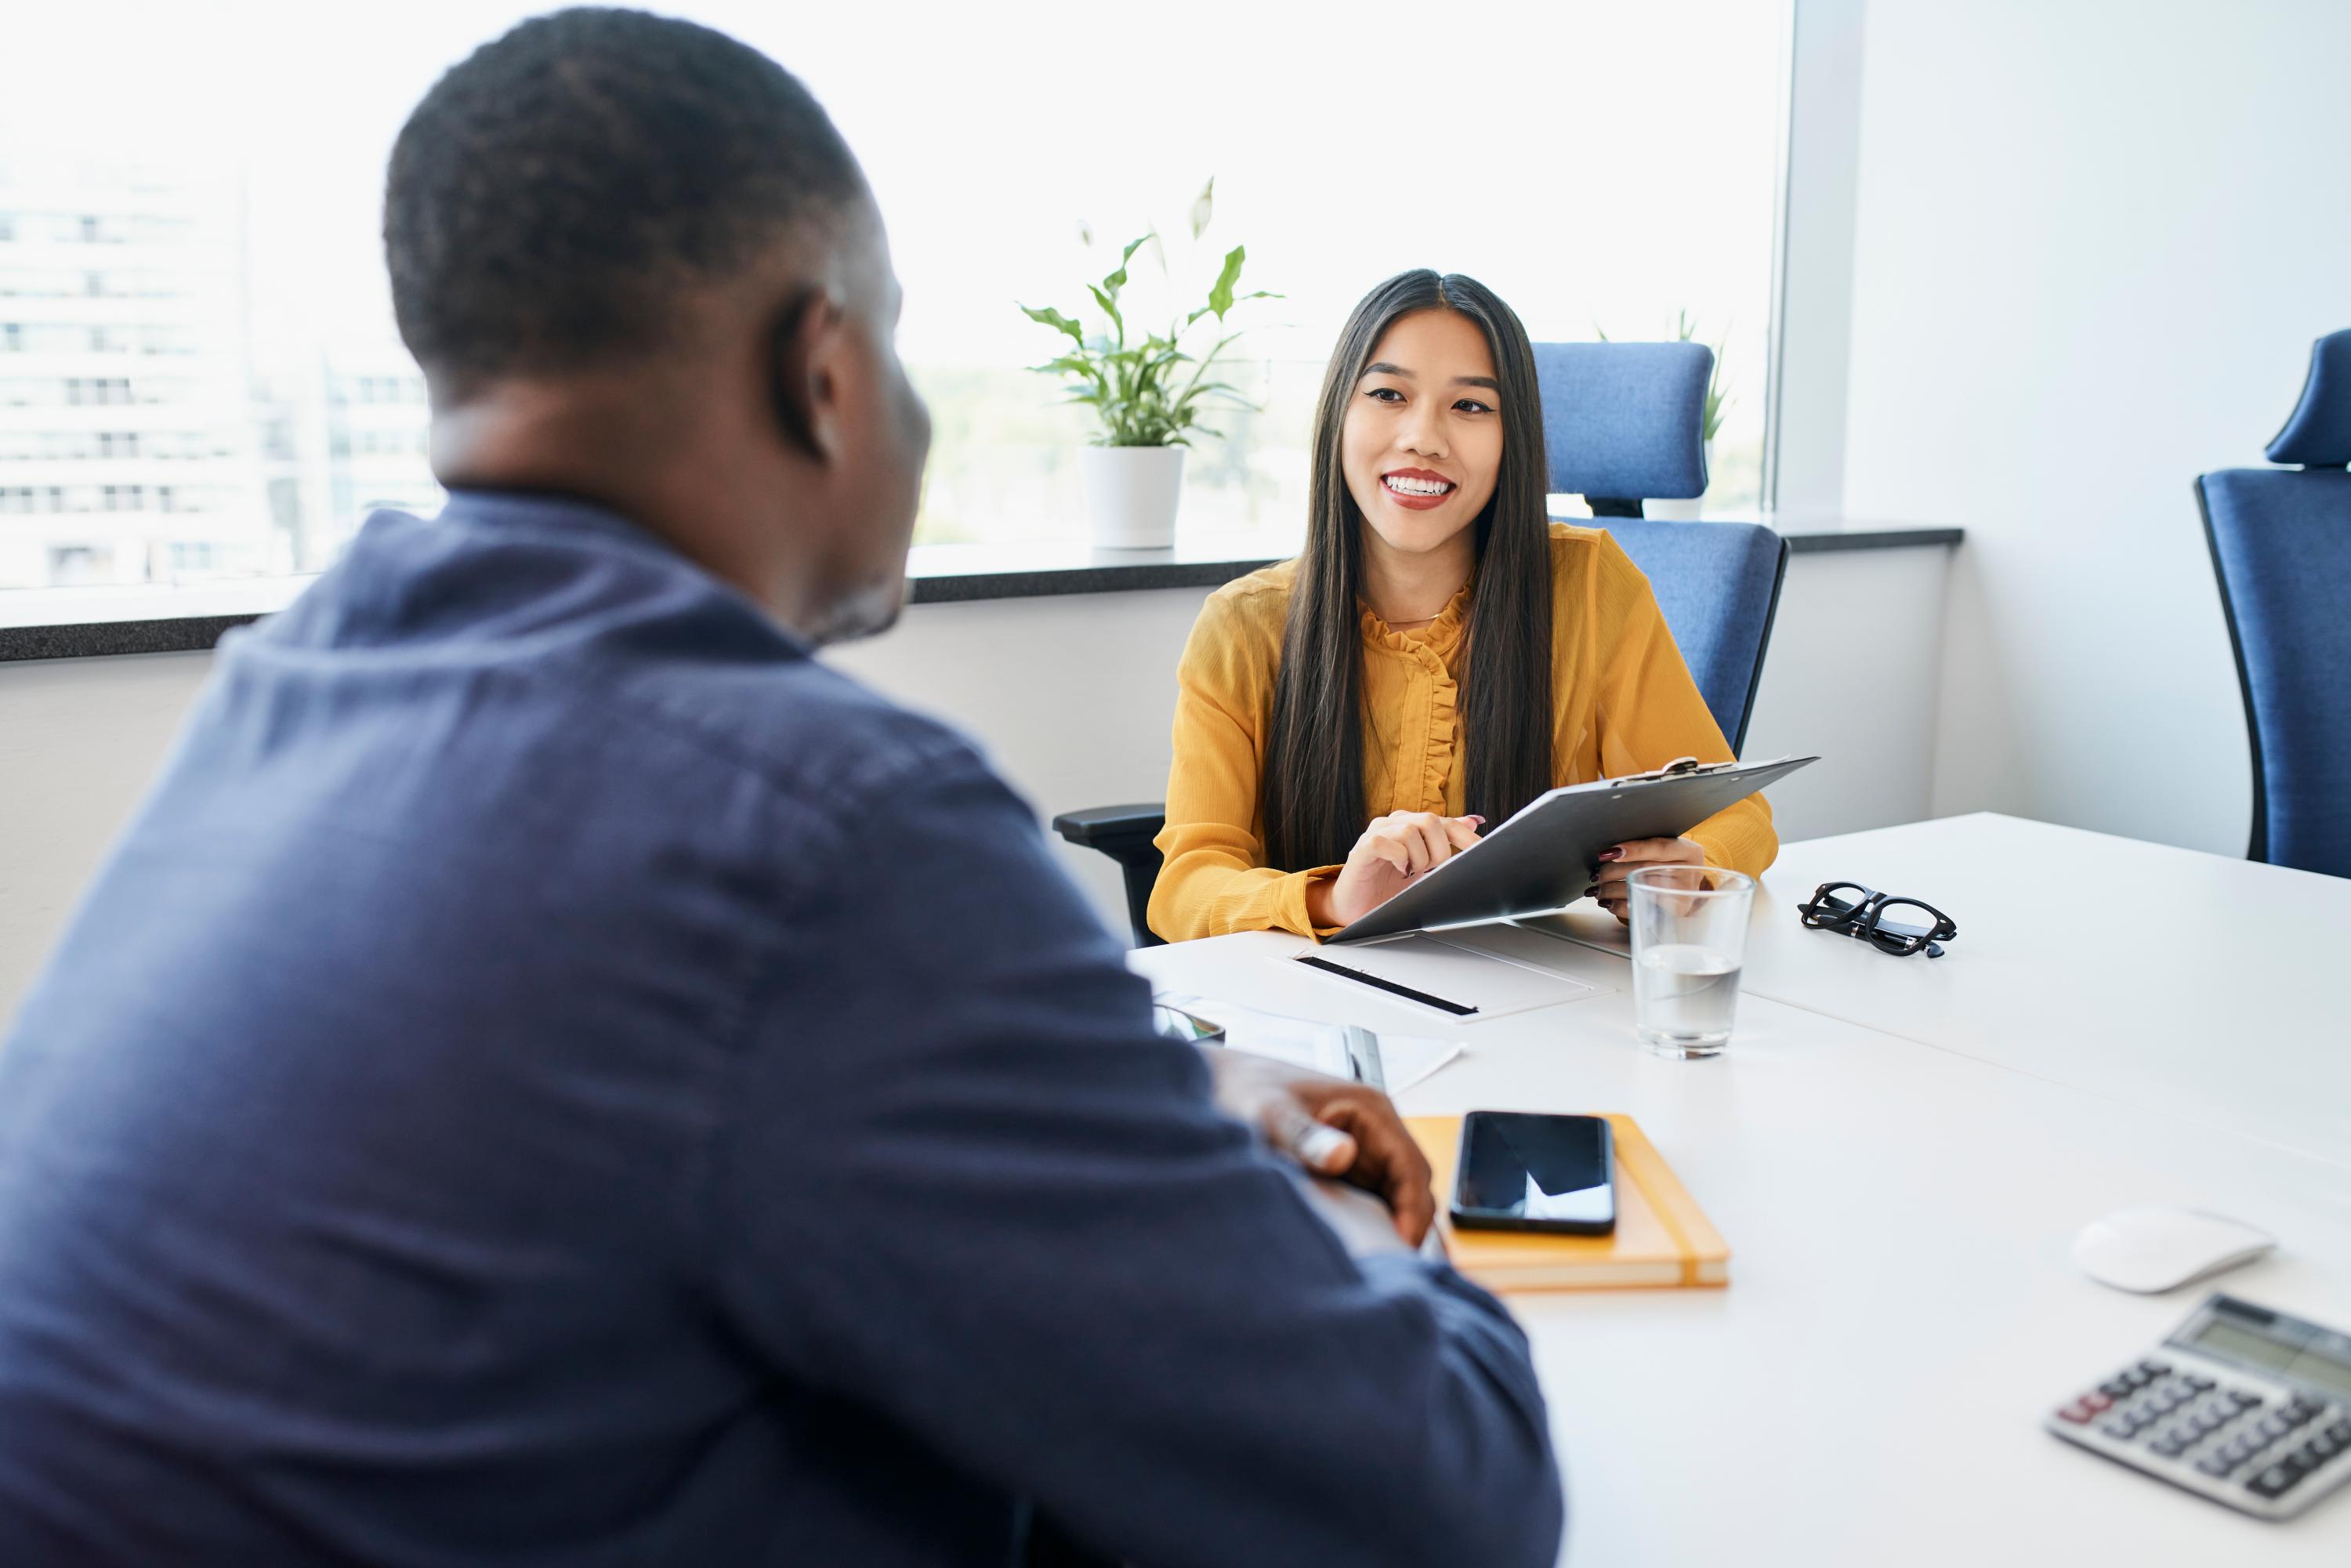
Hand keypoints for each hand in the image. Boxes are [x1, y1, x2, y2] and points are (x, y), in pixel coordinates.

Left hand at [1202, 1047, 1435, 1245]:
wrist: (1220, 1086)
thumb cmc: (1247, 1091)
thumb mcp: (1271, 1113)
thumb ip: (1304, 1136)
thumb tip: (1342, 1156)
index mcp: (1372, 1110)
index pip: (1412, 1167)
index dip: (1413, 1210)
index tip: (1401, 1246)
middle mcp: (1375, 1132)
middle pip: (1411, 1188)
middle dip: (1407, 1226)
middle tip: (1390, 1266)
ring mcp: (1361, 1152)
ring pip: (1394, 1199)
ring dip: (1390, 1229)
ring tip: (1374, 1266)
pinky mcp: (1345, 1170)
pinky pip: (1370, 1203)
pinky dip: (1369, 1226)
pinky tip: (1352, 1251)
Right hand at [1308, 810, 1483, 928]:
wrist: (1355, 908)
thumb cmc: (1387, 888)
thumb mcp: (1424, 868)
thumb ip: (1444, 845)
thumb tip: (1473, 822)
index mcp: (1412, 826)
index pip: (1445, 822)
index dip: (1466, 837)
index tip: (1482, 852)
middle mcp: (1395, 824)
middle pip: (1430, 820)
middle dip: (1439, 851)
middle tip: (1430, 871)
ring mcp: (1377, 833)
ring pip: (1410, 830)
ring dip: (1418, 858)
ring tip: (1410, 873)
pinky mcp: (1362, 848)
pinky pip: (1384, 842)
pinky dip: (1398, 858)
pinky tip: (1398, 871)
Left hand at [1586, 836, 1704, 923]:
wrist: (1689, 890)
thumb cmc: (1670, 866)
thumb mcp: (1667, 852)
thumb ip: (1645, 846)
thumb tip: (1609, 851)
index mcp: (1688, 850)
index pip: (1659, 847)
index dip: (1633, 849)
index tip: (1608, 853)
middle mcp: (1689, 871)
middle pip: (1644, 868)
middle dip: (1613, 871)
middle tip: (1596, 875)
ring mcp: (1684, 893)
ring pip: (1640, 887)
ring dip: (1612, 890)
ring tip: (1597, 890)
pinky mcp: (1676, 911)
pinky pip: (1643, 906)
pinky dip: (1619, 905)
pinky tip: (1607, 902)